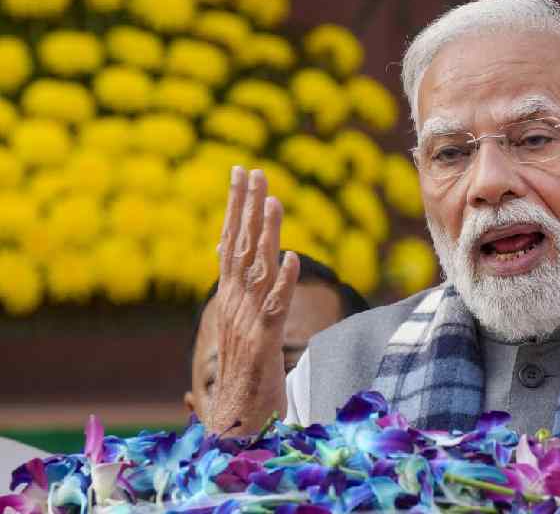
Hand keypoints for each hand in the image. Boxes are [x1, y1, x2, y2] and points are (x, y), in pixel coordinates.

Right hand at [207, 166, 299, 434]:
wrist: (233, 431)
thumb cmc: (240, 386)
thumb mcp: (236, 341)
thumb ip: (234, 309)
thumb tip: (222, 257)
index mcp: (228, 301)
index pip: (230, 245)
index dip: (235, 209)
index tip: (240, 175)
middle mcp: (233, 306)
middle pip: (240, 248)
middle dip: (246, 206)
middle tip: (253, 170)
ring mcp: (246, 324)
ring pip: (257, 271)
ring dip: (266, 234)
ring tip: (274, 200)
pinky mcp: (263, 345)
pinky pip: (275, 309)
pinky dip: (284, 283)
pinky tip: (294, 259)